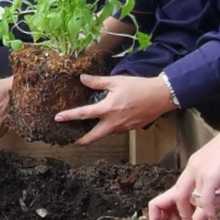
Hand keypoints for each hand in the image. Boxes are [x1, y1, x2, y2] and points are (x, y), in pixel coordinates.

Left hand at [56, 73, 173, 144]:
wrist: (161, 96)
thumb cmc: (139, 87)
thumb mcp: (116, 81)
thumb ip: (97, 82)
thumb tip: (82, 78)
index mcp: (108, 109)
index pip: (84, 114)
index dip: (69, 116)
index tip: (58, 118)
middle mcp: (114, 121)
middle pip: (94, 136)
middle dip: (83, 140)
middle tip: (74, 141)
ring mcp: (123, 127)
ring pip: (106, 133)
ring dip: (97, 133)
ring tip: (89, 131)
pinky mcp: (132, 128)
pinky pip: (117, 130)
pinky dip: (110, 129)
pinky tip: (109, 123)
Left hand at [148, 120, 219, 219]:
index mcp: (194, 166)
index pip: (179, 189)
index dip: (180, 206)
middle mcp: (192, 169)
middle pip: (178, 196)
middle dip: (180, 215)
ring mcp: (199, 172)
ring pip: (191, 200)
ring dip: (194, 216)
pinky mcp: (210, 176)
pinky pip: (205, 200)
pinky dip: (209, 212)